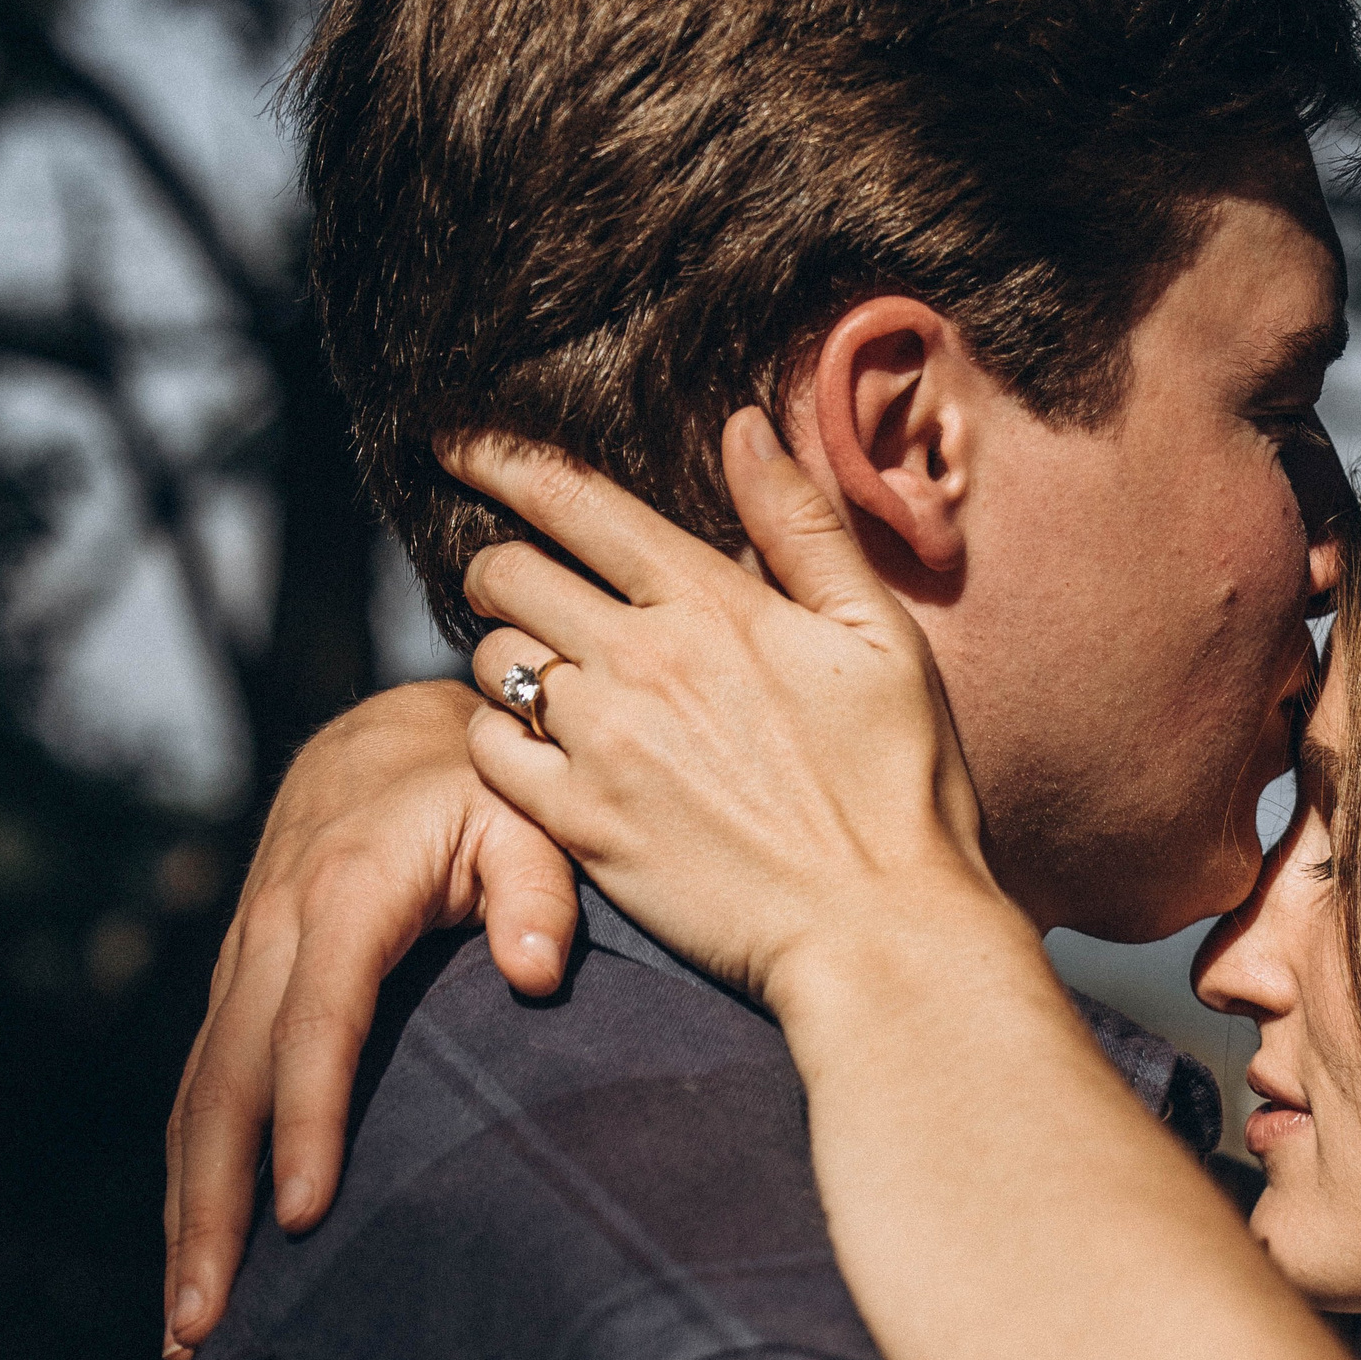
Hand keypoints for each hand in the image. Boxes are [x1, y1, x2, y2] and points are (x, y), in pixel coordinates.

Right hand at [163, 685, 574, 1359]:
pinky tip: (199, 1258)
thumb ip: (542, 892)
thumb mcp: (532, 817)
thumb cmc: (488, 791)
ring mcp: (245, 964)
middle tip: (210, 1315)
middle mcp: (273, 932)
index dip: (306, 1117)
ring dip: (187, 1212)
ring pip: (199, 1098)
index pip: (318, 1019)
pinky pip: (205, 1090)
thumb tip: (537, 974)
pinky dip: (193, 1175)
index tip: (303, 1214)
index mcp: (344, 894)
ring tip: (192, 1323)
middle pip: (228, 1081)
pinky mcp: (242, 991)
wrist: (400, 743)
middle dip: (211, 1205)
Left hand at [451, 408, 999, 1022]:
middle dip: (500, 566)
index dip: (500, 457)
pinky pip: (489, 751)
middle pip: (507, 573)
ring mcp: (604, 745)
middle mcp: (642, 660)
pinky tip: (536, 752)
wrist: (883, 933)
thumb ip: (806, 528)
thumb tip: (744, 426)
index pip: (573, 498)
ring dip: (504, 658)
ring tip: (540, 681)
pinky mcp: (584, 825)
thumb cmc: (903, 789)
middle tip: (516, 587)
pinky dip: (497, 739)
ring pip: (490, 661)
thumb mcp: (884, 639)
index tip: (457, 442)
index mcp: (714, 603)